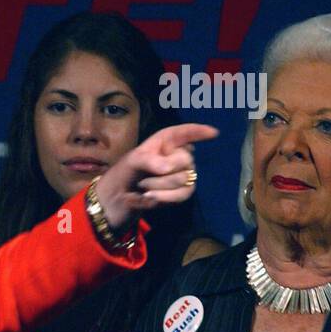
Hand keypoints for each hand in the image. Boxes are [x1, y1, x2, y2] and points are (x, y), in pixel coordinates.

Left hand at [94, 123, 217, 229]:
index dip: (198, 132)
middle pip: (186, 160)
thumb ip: (150, 160)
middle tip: (142, 176)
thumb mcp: (133, 161)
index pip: (184, 133)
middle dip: (163, 170)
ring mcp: (181, 174)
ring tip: (143, 187)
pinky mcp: (181, 192)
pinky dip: (165, 197)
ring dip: (159, 185)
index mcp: (164, 142)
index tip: (213, 133)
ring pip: (184, 178)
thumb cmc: (124, 173)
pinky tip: (150, 197)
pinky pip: (183, 193)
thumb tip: (169, 169)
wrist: (117, 199)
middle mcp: (176, 156)